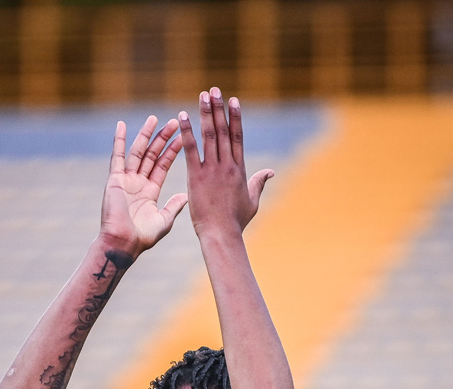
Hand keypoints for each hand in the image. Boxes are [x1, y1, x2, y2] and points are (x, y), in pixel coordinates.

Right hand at [99, 116, 187, 254]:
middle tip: (173, 122)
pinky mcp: (114, 179)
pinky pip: (117, 157)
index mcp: (150, 191)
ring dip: (146, 135)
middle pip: (151, 155)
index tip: (182, 136)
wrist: (123, 244)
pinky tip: (121, 125)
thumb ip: (174, 206)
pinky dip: (118, 140)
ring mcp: (125, 179)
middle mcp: (137, 183)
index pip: (163, 165)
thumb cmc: (142, 237)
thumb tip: (186, 196)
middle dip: (162, 139)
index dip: (172, 150)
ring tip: (155, 119)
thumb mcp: (164, 220)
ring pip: (137, 152)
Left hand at [179, 88, 273, 238]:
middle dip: (219, 108)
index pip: (237, 137)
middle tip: (214, 89)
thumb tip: (271, 171)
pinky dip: (187, 132)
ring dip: (205, 113)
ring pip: (209, 135)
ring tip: (202, 95)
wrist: (221, 234)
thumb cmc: (236, 221)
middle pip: (223, 131)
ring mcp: (212, 170)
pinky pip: (191, 150)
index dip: (235, 117)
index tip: (233, 100)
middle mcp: (227, 165)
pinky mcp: (196, 177)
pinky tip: (182, 116)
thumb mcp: (252, 201)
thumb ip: (259, 182)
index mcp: (240, 169)